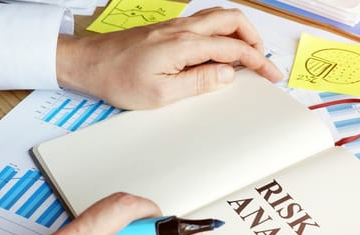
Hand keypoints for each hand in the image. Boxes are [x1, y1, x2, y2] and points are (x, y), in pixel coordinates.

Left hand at [56, 7, 282, 108]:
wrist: (89, 62)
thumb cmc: (120, 80)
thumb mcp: (162, 94)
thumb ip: (199, 82)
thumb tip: (229, 73)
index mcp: (185, 45)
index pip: (234, 47)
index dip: (258, 61)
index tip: (271, 75)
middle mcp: (184, 28)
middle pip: (233, 19)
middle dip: (254, 38)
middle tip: (261, 62)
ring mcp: (176, 25)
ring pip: (220, 16)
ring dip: (239, 32)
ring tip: (245, 56)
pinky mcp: (169, 29)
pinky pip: (205, 22)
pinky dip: (222, 32)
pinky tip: (219, 51)